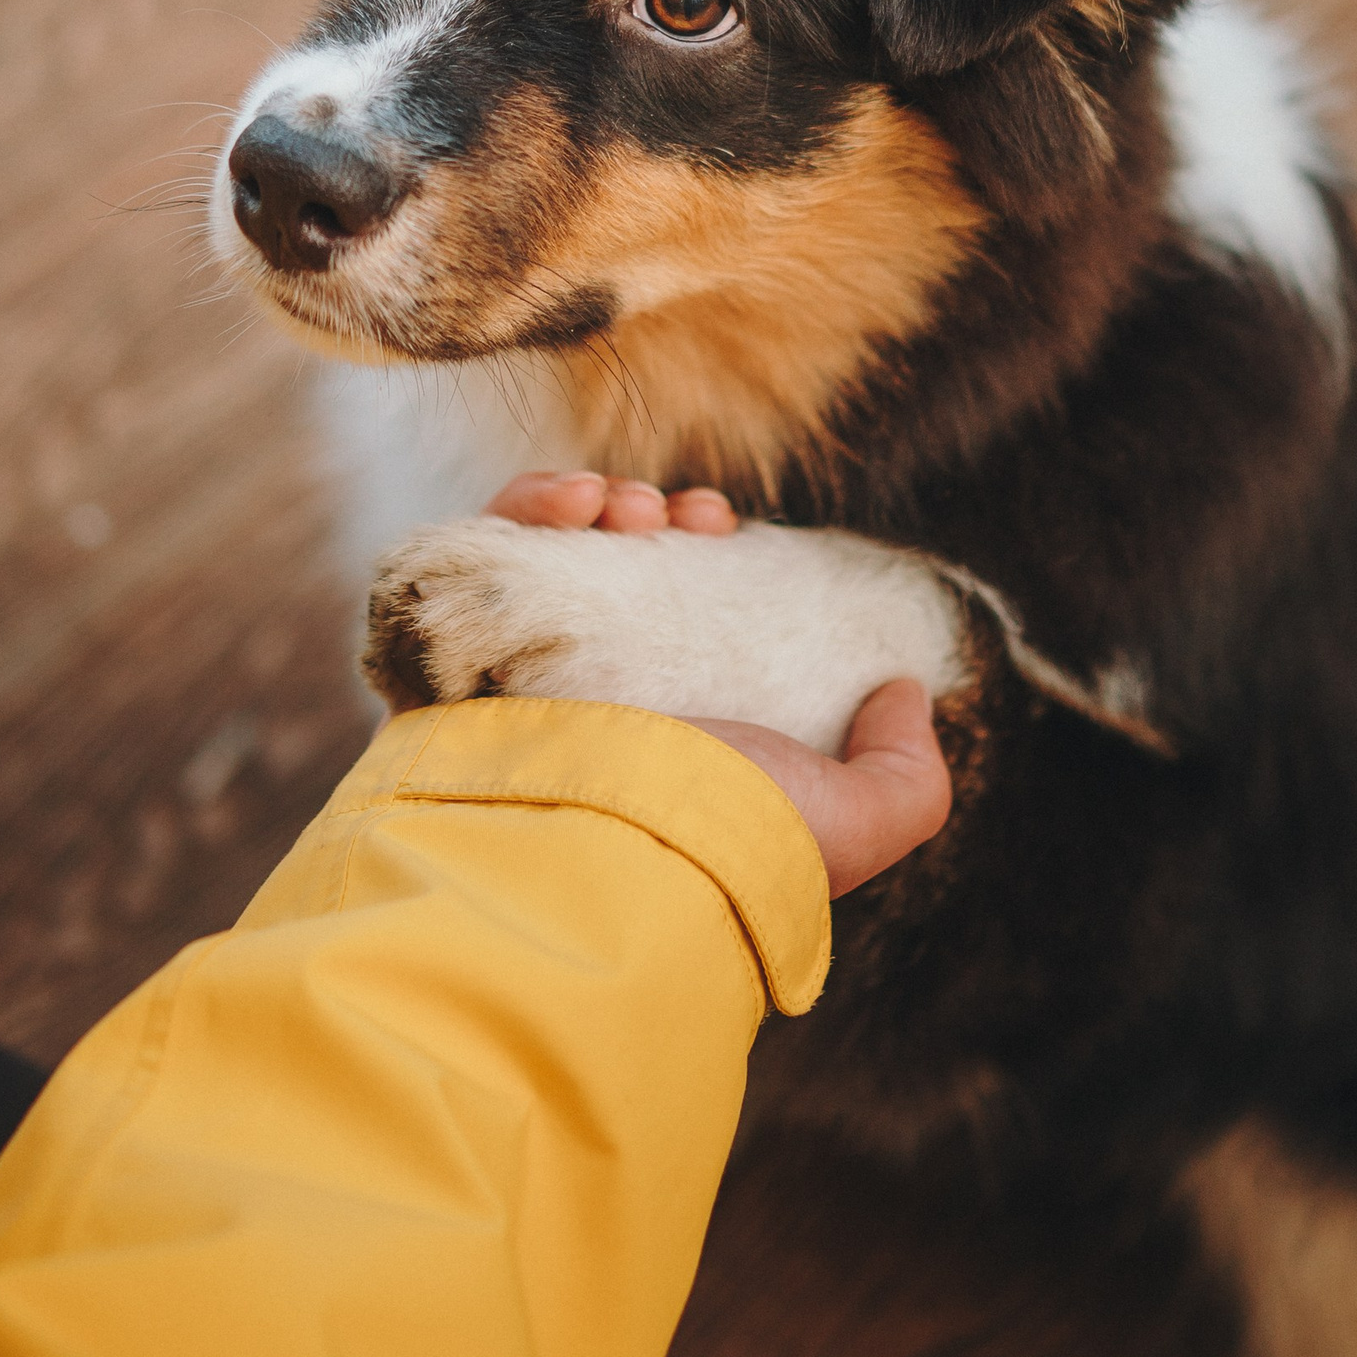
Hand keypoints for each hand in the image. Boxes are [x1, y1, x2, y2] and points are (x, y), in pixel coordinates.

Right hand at [476, 470, 951, 893]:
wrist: (613, 853)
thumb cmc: (729, 835)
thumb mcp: (857, 820)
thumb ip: (906, 774)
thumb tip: (904, 693)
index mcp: (674, 729)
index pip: (679, 614)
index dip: (706, 551)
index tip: (727, 527)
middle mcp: (592, 702)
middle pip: (611, 573)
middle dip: (652, 516)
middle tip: (685, 514)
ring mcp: (514, 676)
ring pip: (542, 556)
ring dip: (591, 503)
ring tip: (626, 504)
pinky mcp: (450, 652)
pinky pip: (474, 554)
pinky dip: (522, 509)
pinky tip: (575, 502)